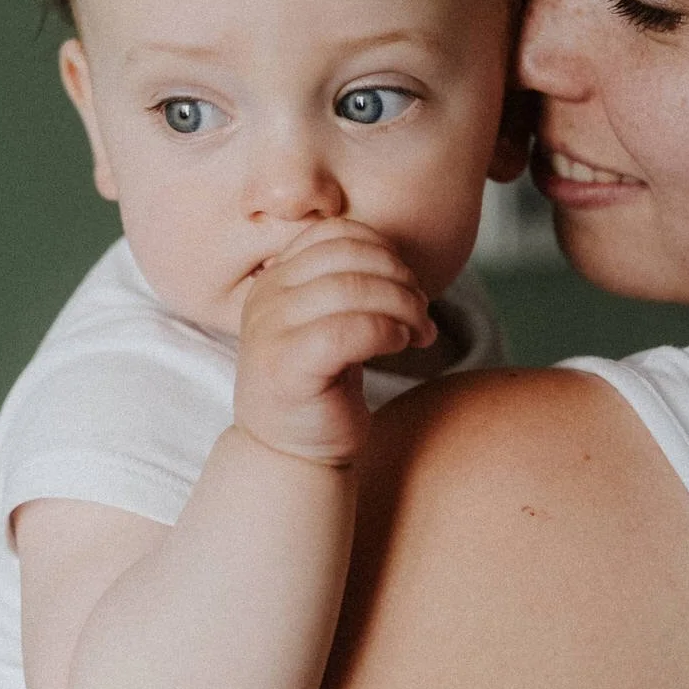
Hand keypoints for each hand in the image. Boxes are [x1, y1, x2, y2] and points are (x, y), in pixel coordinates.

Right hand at [234, 219, 435, 465]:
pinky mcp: (288, 367)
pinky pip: (350, 330)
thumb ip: (349, 285)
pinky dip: (386, 331)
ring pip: (353, 288)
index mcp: (275, 279)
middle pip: (349, 256)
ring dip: (402, 306)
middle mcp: (265, 297)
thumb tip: (400, 259)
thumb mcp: (329, 323)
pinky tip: (399, 345)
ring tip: (419, 332)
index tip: (408, 284)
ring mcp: (270, 330)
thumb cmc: (321, 388)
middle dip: (401, 278)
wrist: (291, 455)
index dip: (384, 250)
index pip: (337, 233)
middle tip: (423, 311)